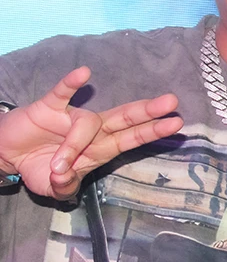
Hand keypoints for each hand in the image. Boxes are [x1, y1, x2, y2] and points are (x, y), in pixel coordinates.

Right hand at [0, 67, 183, 200]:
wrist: (8, 156)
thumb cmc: (40, 169)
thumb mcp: (54, 188)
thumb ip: (64, 188)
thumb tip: (64, 178)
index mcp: (100, 149)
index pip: (132, 138)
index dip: (152, 131)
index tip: (176, 124)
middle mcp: (93, 130)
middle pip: (125, 118)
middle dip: (148, 112)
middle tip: (171, 103)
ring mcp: (72, 117)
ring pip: (86, 123)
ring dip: (72, 147)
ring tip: (58, 167)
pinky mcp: (49, 108)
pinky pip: (62, 93)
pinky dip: (71, 84)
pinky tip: (83, 74)